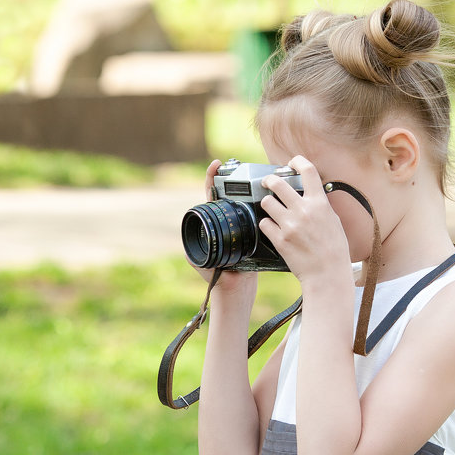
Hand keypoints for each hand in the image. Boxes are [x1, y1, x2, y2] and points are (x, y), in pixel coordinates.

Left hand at [189, 159, 257, 300]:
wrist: (235, 291)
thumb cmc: (216, 277)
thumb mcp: (202, 260)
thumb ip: (194, 251)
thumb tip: (187, 241)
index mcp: (210, 224)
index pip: (210, 196)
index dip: (212, 179)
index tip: (216, 165)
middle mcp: (224, 223)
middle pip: (227, 194)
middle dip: (230, 177)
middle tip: (236, 164)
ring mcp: (239, 226)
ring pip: (242, 201)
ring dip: (247, 186)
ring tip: (251, 173)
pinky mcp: (254, 233)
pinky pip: (256, 213)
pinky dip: (260, 202)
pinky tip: (266, 192)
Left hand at [257, 156, 349, 283]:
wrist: (327, 273)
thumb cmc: (334, 249)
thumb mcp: (333, 220)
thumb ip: (319, 205)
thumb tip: (309, 194)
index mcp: (320, 203)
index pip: (308, 171)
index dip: (297, 161)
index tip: (292, 162)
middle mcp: (304, 210)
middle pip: (277, 183)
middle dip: (269, 180)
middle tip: (267, 182)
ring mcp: (290, 224)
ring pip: (266, 202)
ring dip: (267, 204)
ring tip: (271, 208)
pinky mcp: (279, 239)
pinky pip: (264, 223)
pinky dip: (266, 224)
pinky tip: (272, 228)